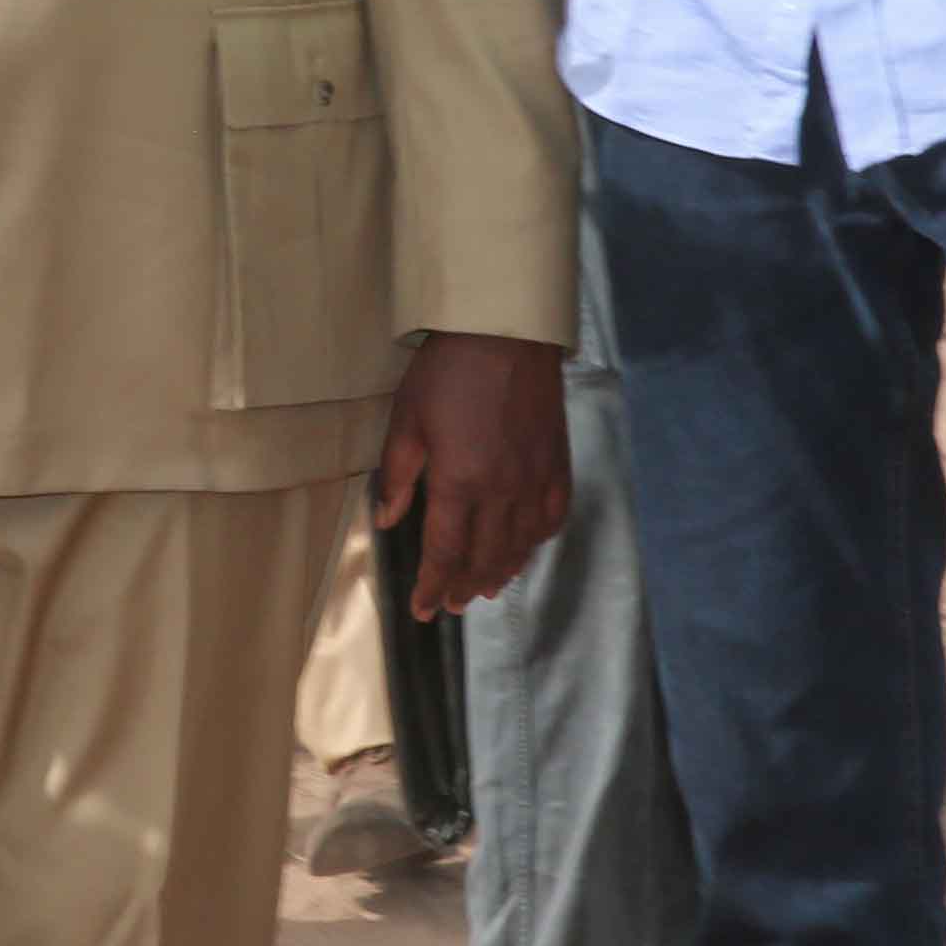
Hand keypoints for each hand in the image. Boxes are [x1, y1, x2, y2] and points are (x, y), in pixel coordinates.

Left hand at [371, 332, 569, 617]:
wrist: (508, 334)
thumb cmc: (448, 372)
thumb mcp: (406, 420)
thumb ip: (398, 476)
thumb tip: (387, 519)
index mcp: (459, 485)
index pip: (444, 553)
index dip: (431, 586)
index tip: (422, 611)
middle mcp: (502, 493)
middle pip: (484, 559)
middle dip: (463, 587)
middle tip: (450, 605)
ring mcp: (535, 482)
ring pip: (519, 547)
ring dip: (499, 573)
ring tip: (483, 589)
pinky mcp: (558, 466)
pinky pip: (550, 520)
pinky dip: (535, 543)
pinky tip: (525, 548)